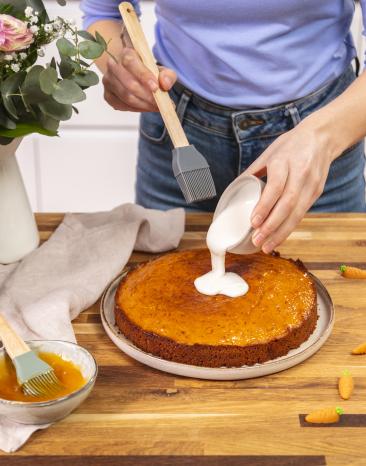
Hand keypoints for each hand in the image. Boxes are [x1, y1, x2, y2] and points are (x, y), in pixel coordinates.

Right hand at [102, 48, 176, 111]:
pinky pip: (122, 105)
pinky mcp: (108, 95)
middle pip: (129, 84)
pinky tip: (146, 107)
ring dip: (143, 105)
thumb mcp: (162, 70)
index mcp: (126, 54)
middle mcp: (113, 66)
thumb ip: (167, 75)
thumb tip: (165, 84)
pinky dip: (136, 109)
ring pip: (126, 97)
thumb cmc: (150, 72)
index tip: (156, 88)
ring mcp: (108, 82)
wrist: (138, 78)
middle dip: (147, 96)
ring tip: (156, 107)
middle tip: (160, 104)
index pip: (131, 63)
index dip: (143, 76)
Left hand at [242, 120, 334, 252]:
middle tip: (256, 240)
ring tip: (266, 246)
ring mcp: (311, 184)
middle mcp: (300, 173)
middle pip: (287, 204)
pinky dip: (289, 228)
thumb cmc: (291, 145)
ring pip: (297, 213)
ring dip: (281, 232)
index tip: (253, 222)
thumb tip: (234, 188)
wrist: (322, 137)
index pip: (276, 187)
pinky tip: (278, 238)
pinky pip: (302, 214)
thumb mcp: (269, 153)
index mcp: (284, 161)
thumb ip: (253, 171)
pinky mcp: (316, 193)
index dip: (265, 206)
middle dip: (271, 226)